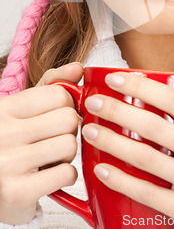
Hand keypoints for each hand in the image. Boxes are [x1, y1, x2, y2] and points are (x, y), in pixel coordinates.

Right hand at [0, 62, 82, 224]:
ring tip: (51, 157)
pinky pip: (67, 173)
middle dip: (69, 129)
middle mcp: (3, 134)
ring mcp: (8, 164)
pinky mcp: (18, 193)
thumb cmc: (11, 143)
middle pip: (68, 119)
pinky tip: (49, 176)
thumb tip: (78, 68)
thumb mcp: (25, 108)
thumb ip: (52, 84)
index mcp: (5, 109)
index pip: (59, 94)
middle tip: (55, 138)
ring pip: (70, 145)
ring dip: (67, 154)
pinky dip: (65, 175)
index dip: (67, 105)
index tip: (57, 116)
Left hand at [81, 63, 173, 227]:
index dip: (142, 87)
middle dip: (117, 111)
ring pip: (146, 160)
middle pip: (154, 128)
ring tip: (87, 130)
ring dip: (111, 143)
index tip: (115, 78)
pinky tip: (101, 169)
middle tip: (93, 102)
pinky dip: (122, 181)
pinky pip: (148, 195)